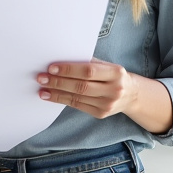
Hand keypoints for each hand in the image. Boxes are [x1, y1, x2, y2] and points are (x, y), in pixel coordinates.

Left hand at [37, 58, 172, 132]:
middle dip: (59, 82)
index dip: (69, 70)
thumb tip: (61, 58)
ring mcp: (108, 104)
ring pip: (77, 98)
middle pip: (81, 86)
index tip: (51, 67)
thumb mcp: (106, 65)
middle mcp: (114, 89)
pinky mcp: (101, 114)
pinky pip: (78, 106)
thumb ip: (88, 62)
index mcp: (115, 72)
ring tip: (42, 88)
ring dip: (56, 93)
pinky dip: (61, 100)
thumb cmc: (113, 75)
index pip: (88, 71)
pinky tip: (50, 96)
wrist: (131, 95)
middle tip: (41, 78)